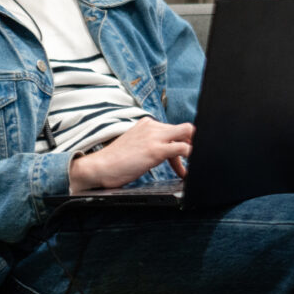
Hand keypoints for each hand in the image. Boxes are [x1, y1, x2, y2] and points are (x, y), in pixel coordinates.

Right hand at [68, 117, 193, 192]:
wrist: (99, 167)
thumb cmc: (115, 161)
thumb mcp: (135, 146)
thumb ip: (150, 144)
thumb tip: (167, 153)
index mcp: (146, 124)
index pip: (174, 129)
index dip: (183, 143)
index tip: (184, 158)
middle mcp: (152, 126)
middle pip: (184, 129)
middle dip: (193, 144)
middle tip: (195, 162)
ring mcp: (154, 136)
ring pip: (187, 133)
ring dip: (195, 150)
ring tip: (194, 167)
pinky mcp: (155, 150)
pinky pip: (183, 148)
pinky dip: (192, 155)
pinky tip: (190, 169)